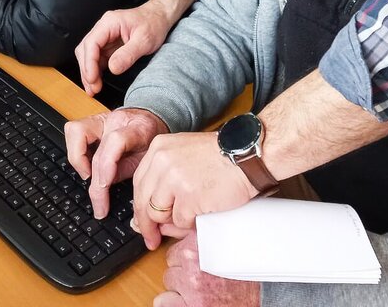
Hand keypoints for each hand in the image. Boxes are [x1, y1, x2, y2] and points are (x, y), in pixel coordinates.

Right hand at [64, 108, 168, 218]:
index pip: (116, 141)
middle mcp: (116, 121)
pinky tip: (86, 166)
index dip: (107, 165)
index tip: (104, 186)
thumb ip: (129, 172)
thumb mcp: (149, 159)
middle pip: (96, 149)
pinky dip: (76, 152)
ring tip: (88, 177)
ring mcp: (102, 118)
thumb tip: (106, 191)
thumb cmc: (151, 141)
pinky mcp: (91, 120)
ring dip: (78, 160)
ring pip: (75, 132)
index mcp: (137, 128)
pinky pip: (73, 132)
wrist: (151, 121)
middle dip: (95, 183)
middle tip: (99, 205)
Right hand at [75, 0, 174, 95]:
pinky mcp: (108, 44)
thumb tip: (113, 68)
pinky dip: (95, 70)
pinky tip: (97, 81)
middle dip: (87, 70)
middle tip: (93, 88)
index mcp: (110, 22)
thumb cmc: (154, 23)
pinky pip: (96, 57)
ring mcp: (105, 36)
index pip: (91, 43)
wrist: (159, 16)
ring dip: (89, 71)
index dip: (89, 63)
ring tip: (94, 88)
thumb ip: (128, 54)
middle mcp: (103, 28)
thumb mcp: (145, 40)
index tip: (92, 78)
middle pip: (85, 49)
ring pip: (88, 54)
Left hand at [133, 132, 254, 249]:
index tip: (142, 222)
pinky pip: (181, 221)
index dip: (140, 206)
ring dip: (173, 223)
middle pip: (143, 201)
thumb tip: (151, 216)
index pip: (139, 183)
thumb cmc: (223, 156)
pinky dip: (190, 223)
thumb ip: (165, 178)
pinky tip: (202, 213)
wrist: (248, 156)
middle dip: (147, 225)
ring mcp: (173, 178)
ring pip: (159, 214)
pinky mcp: (188, 196)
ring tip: (188, 220)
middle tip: (152, 239)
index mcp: (158, 148)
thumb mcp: (185, 155)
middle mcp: (161, 161)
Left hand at [154, 231, 259, 306]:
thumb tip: (169, 227)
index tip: (201, 261)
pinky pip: (164, 301)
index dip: (190, 255)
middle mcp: (194, 260)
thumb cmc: (246, 273)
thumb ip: (202, 235)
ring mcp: (191, 283)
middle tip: (205, 275)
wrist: (263, 299)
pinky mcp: (190, 305)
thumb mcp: (226, 245)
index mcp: (202, 241)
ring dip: (181, 285)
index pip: (180, 245)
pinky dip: (174, 302)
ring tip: (204, 287)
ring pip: (169, 280)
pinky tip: (192, 300)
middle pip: (172, 261)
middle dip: (184, 269)